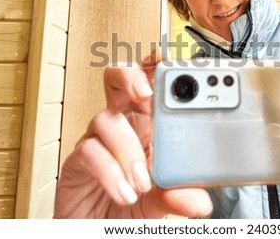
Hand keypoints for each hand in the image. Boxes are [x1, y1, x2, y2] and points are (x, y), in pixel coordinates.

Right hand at [54, 51, 212, 217]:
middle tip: (145, 93)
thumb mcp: (164, 198)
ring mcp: (100, 140)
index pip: (150, 84)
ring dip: (127, 149)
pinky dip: (109, 171)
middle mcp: (125, 125)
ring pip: (106, 118)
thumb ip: (179, 195)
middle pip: (119, 80)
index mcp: (150, 124)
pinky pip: (90, 151)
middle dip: (131, 76)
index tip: (165, 58)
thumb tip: (199, 200)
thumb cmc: (134, 204)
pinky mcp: (80, 159)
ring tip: (142, 181)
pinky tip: (124, 191)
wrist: (100, 228)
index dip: (154, 66)